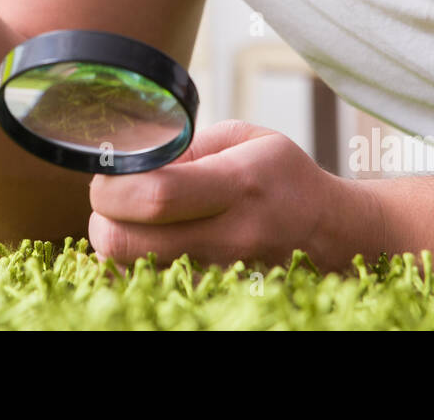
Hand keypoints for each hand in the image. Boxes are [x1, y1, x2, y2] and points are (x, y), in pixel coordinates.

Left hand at [88, 119, 381, 271]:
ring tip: (136, 217)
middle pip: (124, 243)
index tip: (112, 171)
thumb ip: (185, 146)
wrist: (331, 232)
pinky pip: (149, 285)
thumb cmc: (282, 176)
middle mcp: (228, 235)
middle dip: (102, 216)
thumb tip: (133, 159)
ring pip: (130, 270)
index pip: (153, 195)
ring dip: (117, 241)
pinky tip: (151, 240)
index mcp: (237, 184)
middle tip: (113, 198)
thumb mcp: (244, 137)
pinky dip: (135, 264)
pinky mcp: (213, 295)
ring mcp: (220, 274)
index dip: (113, 184)